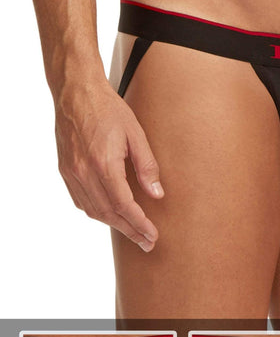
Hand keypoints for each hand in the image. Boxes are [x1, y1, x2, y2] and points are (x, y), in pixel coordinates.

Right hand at [55, 80, 163, 249]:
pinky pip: (81, 201)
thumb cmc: (109, 109)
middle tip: (147, 242)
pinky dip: (96, 212)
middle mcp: (85, 173)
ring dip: (114, 224)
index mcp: (104, 164)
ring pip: (93, 211)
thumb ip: (147, 166)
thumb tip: (157, 194)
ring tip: (132, 231)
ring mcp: (72, 173)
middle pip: (109, 214)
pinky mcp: (65, 171)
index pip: (124, 206)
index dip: (139, 224)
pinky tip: (110, 214)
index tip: (152, 236)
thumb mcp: (136, 133)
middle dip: (130, 230)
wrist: (76, 94)